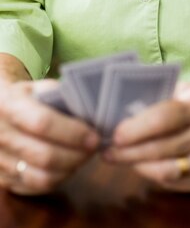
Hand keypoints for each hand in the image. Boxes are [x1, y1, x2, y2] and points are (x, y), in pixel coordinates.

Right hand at [0, 79, 99, 194]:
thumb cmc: (26, 97)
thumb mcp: (39, 87)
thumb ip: (61, 97)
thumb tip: (90, 114)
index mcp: (10, 105)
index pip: (42, 123)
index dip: (72, 132)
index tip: (94, 135)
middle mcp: (1, 135)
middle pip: (44, 155)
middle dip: (76, 154)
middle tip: (94, 147)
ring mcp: (0, 161)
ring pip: (42, 177)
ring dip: (70, 168)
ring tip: (84, 156)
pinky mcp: (4, 179)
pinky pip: (36, 187)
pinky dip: (59, 179)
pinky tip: (69, 165)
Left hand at [103, 82, 189, 191]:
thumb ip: (163, 96)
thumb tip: (127, 107)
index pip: (167, 118)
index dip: (138, 128)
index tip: (115, 134)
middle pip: (163, 148)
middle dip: (129, 152)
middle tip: (108, 151)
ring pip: (168, 171)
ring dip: (139, 166)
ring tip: (121, 159)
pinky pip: (177, 183)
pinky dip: (156, 176)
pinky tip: (143, 166)